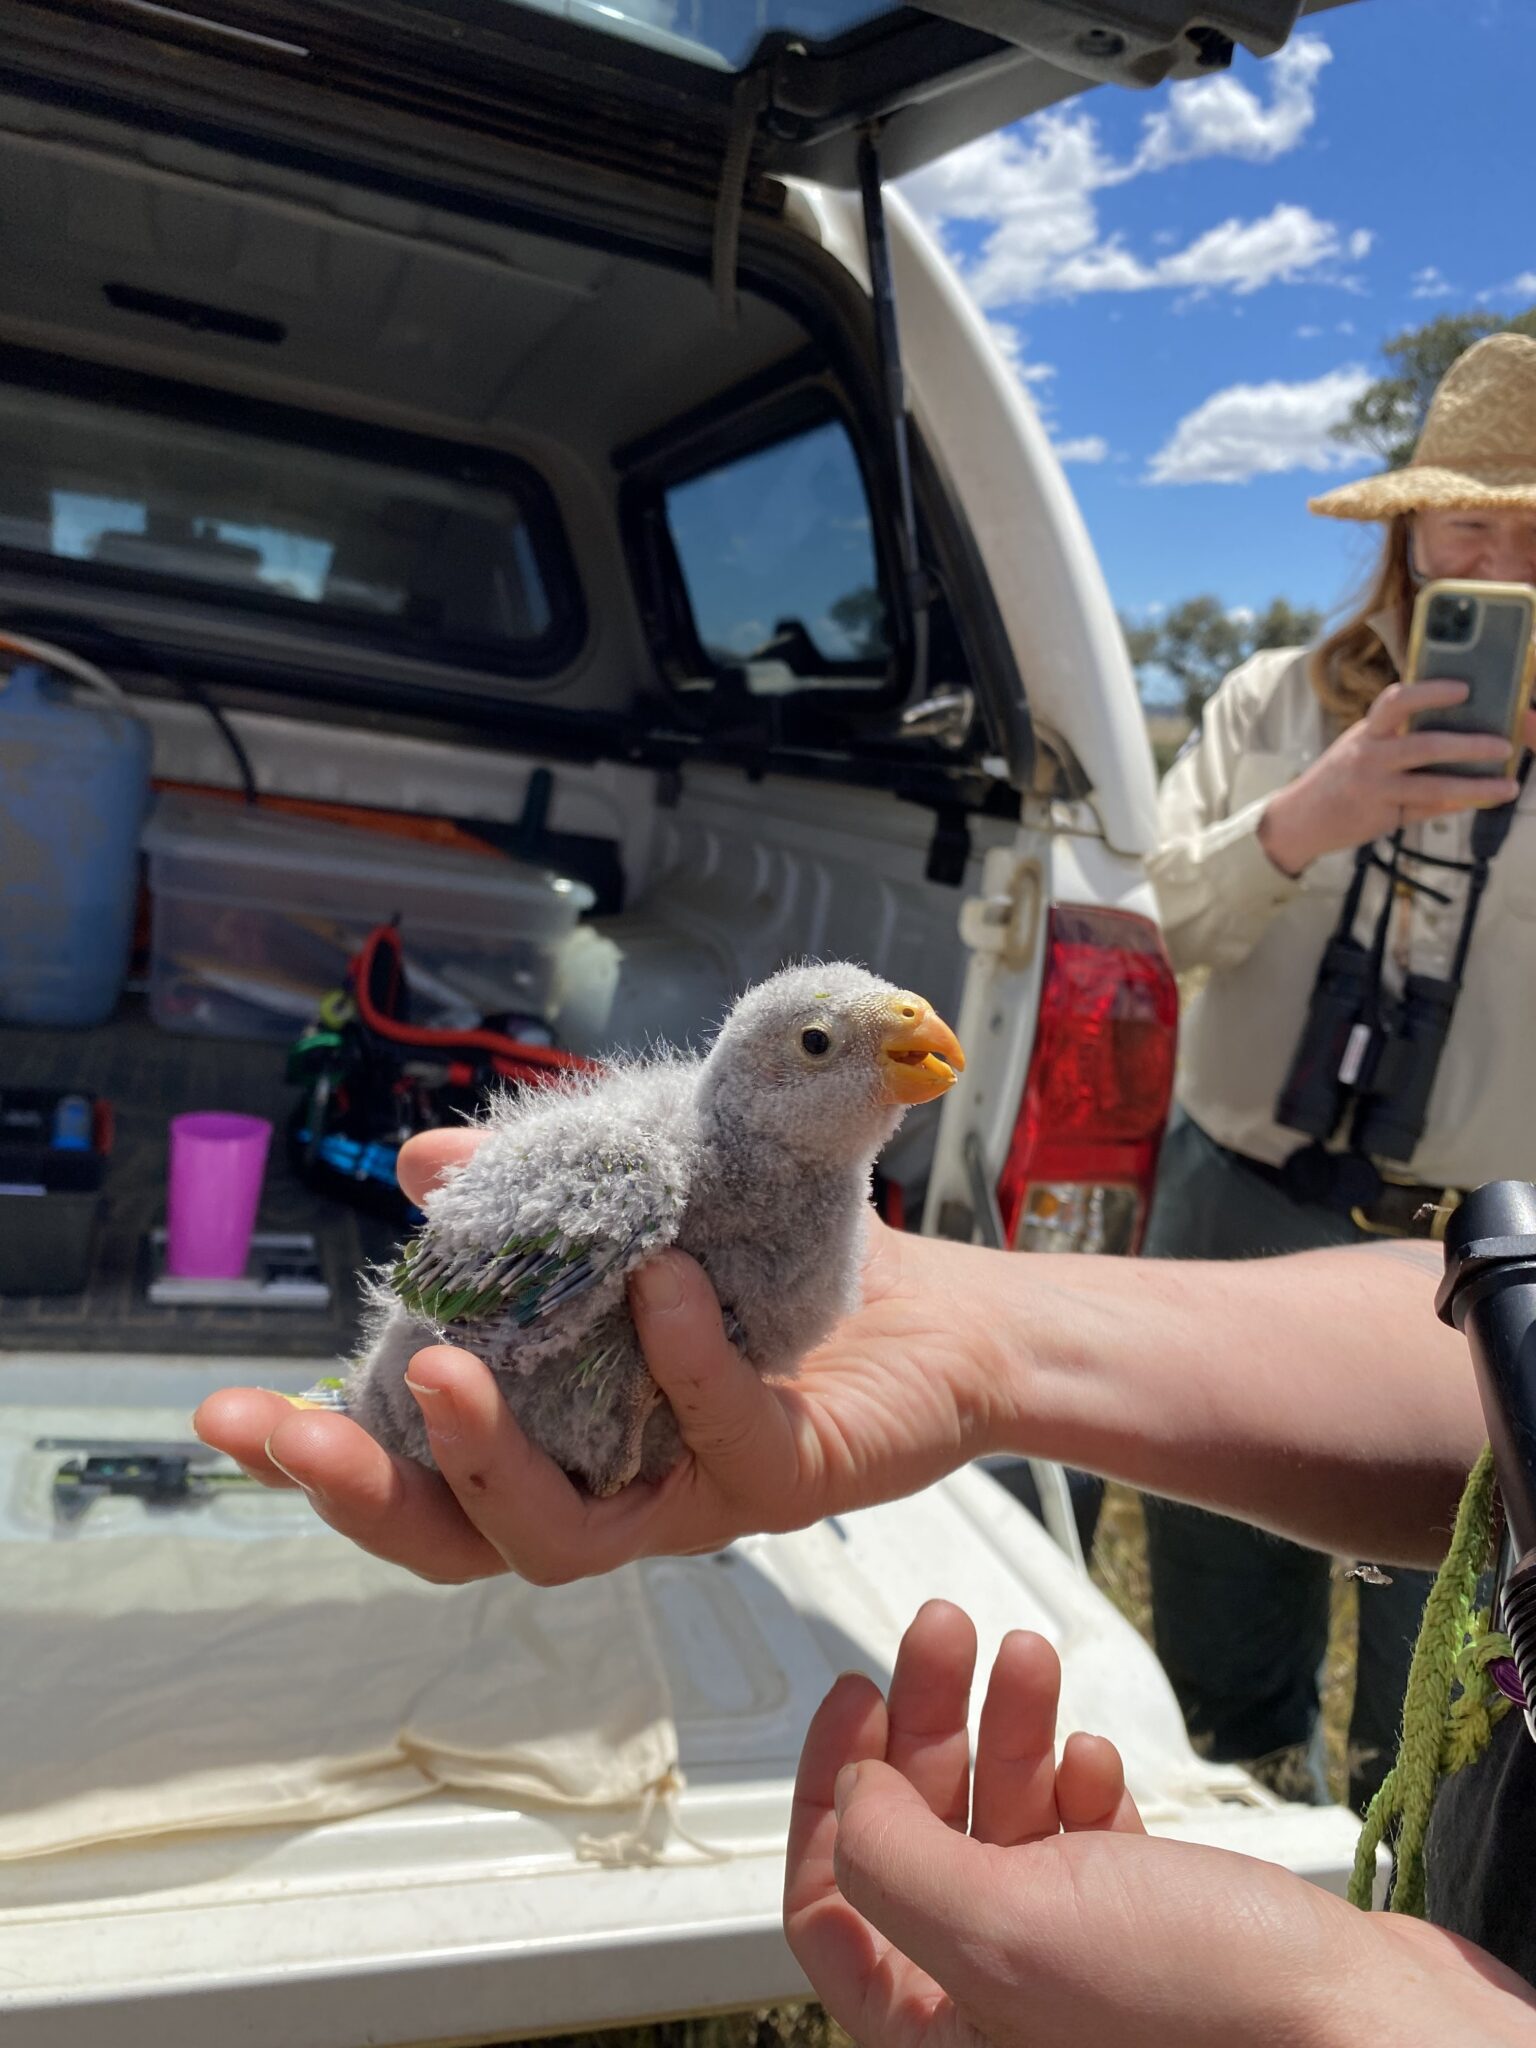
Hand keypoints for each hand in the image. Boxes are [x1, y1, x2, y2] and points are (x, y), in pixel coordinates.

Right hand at [193, 1129, 1005, 1584]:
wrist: (938, 1309)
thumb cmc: (778, 1268)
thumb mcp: (642, 1204)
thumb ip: (535, 1197)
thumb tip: (420, 1171)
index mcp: (555, 1433)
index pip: (414, 1475)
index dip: (319, 1458)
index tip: (225, 1412)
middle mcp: (607, 1485)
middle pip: (456, 1543)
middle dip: (361, 1496)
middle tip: (288, 1433)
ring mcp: (688, 1494)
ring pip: (563, 1540)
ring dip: (491, 1460)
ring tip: (446, 1369)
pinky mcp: (783, 1480)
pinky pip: (720, 1440)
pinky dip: (684, 1360)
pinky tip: (661, 1283)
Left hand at [784, 1601, 1535, 2047]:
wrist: (1364, 2030)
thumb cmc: (1204, 2017)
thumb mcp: (1001, 1932)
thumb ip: (894, 1861)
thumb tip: (850, 1796)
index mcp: (936, 2034)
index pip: (832, 1905)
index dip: (828, 1795)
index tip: (851, 1701)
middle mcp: (996, 2004)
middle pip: (920, 1836)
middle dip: (928, 1722)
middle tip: (940, 1629)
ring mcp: (1073, 1962)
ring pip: (1001, 1817)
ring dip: (1006, 1726)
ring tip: (1021, 1655)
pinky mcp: (1145, 1928)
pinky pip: (1077, 1833)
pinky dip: (1077, 1780)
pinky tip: (1095, 1759)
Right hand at [1258, 679, 1524, 877]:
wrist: (1298, 818)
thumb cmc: (1338, 777)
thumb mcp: (1360, 746)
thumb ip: (1396, 735)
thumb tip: (1451, 726)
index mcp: (1368, 731)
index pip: (1397, 701)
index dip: (1431, 693)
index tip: (1464, 689)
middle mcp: (1369, 757)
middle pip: (1425, 746)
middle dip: (1470, 745)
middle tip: (1504, 745)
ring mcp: (1375, 789)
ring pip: (1434, 786)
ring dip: (1476, 786)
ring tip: (1508, 785)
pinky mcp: (1381, 817)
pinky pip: (1427, 810)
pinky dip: (1457, 805)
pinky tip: (1482, 802)